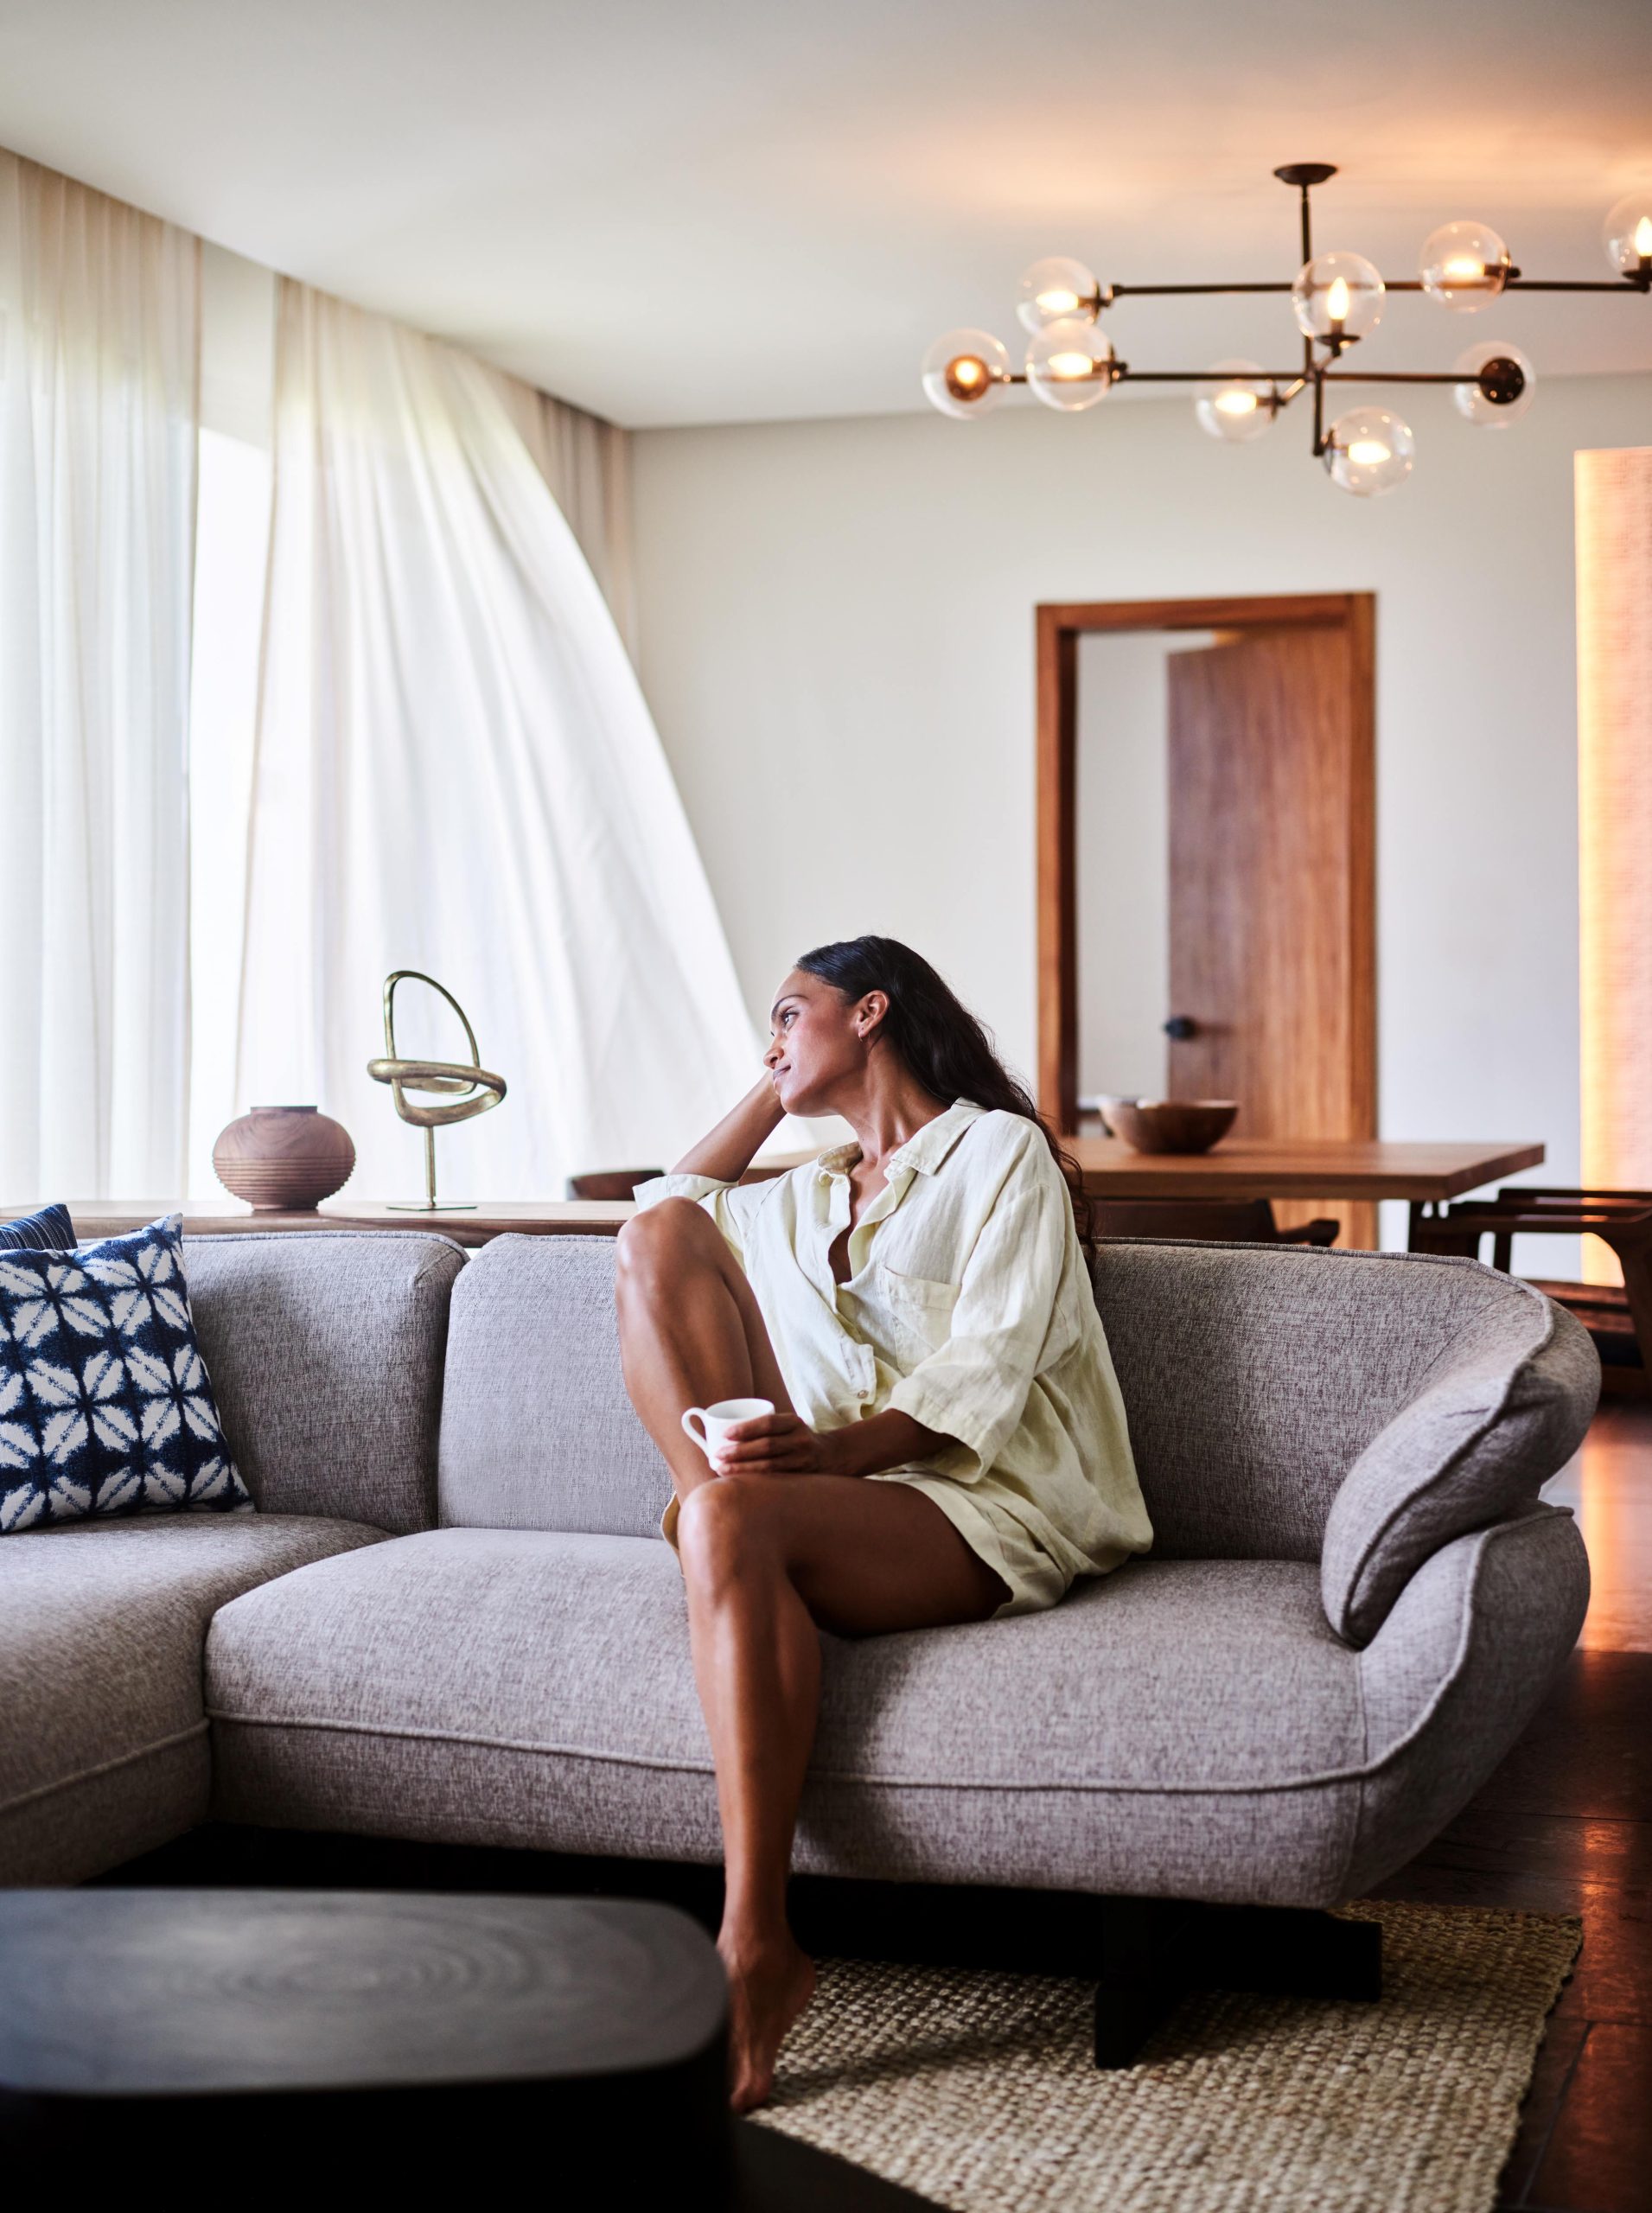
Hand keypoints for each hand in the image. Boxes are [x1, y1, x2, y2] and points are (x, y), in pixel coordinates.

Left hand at [712, 1412, 845, 1477]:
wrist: (833, 1455)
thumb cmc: (798, 1439)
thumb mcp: (788, 1426)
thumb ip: (766, 1428)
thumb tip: (723, 1433)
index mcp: (794, 1422)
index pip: (767, 1423)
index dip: (745, 1428)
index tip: (725, 1434)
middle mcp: (800, 1439)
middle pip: (766, 1445)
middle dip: (739, 1452)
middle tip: (717, 1456)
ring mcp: (803, 1459)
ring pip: (770, 1466)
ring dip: (743, 1469)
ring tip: (722, 1470)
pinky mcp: (803, 1477)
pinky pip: (776, 1480)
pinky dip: (756, 1481)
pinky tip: (741, 1482)